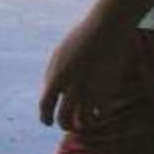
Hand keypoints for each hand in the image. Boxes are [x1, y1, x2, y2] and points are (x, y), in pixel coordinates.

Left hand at [38, 13, 138, 130]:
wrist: (105, 29)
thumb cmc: (81, 39)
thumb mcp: (60, 55)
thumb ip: (54, 75)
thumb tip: (52, 95)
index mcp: (55, 76)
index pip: (45, 106)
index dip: (45, 117)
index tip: (47, 122)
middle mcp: (71, 86)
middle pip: (63, 118)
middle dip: (65, 124)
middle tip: (68, 125)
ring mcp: (90, 90)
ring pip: (83, 122)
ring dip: (82, 125)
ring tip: (83, 123)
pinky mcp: (107, 91)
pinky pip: (101, 116)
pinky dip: (98, 118)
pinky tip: (98, 115)